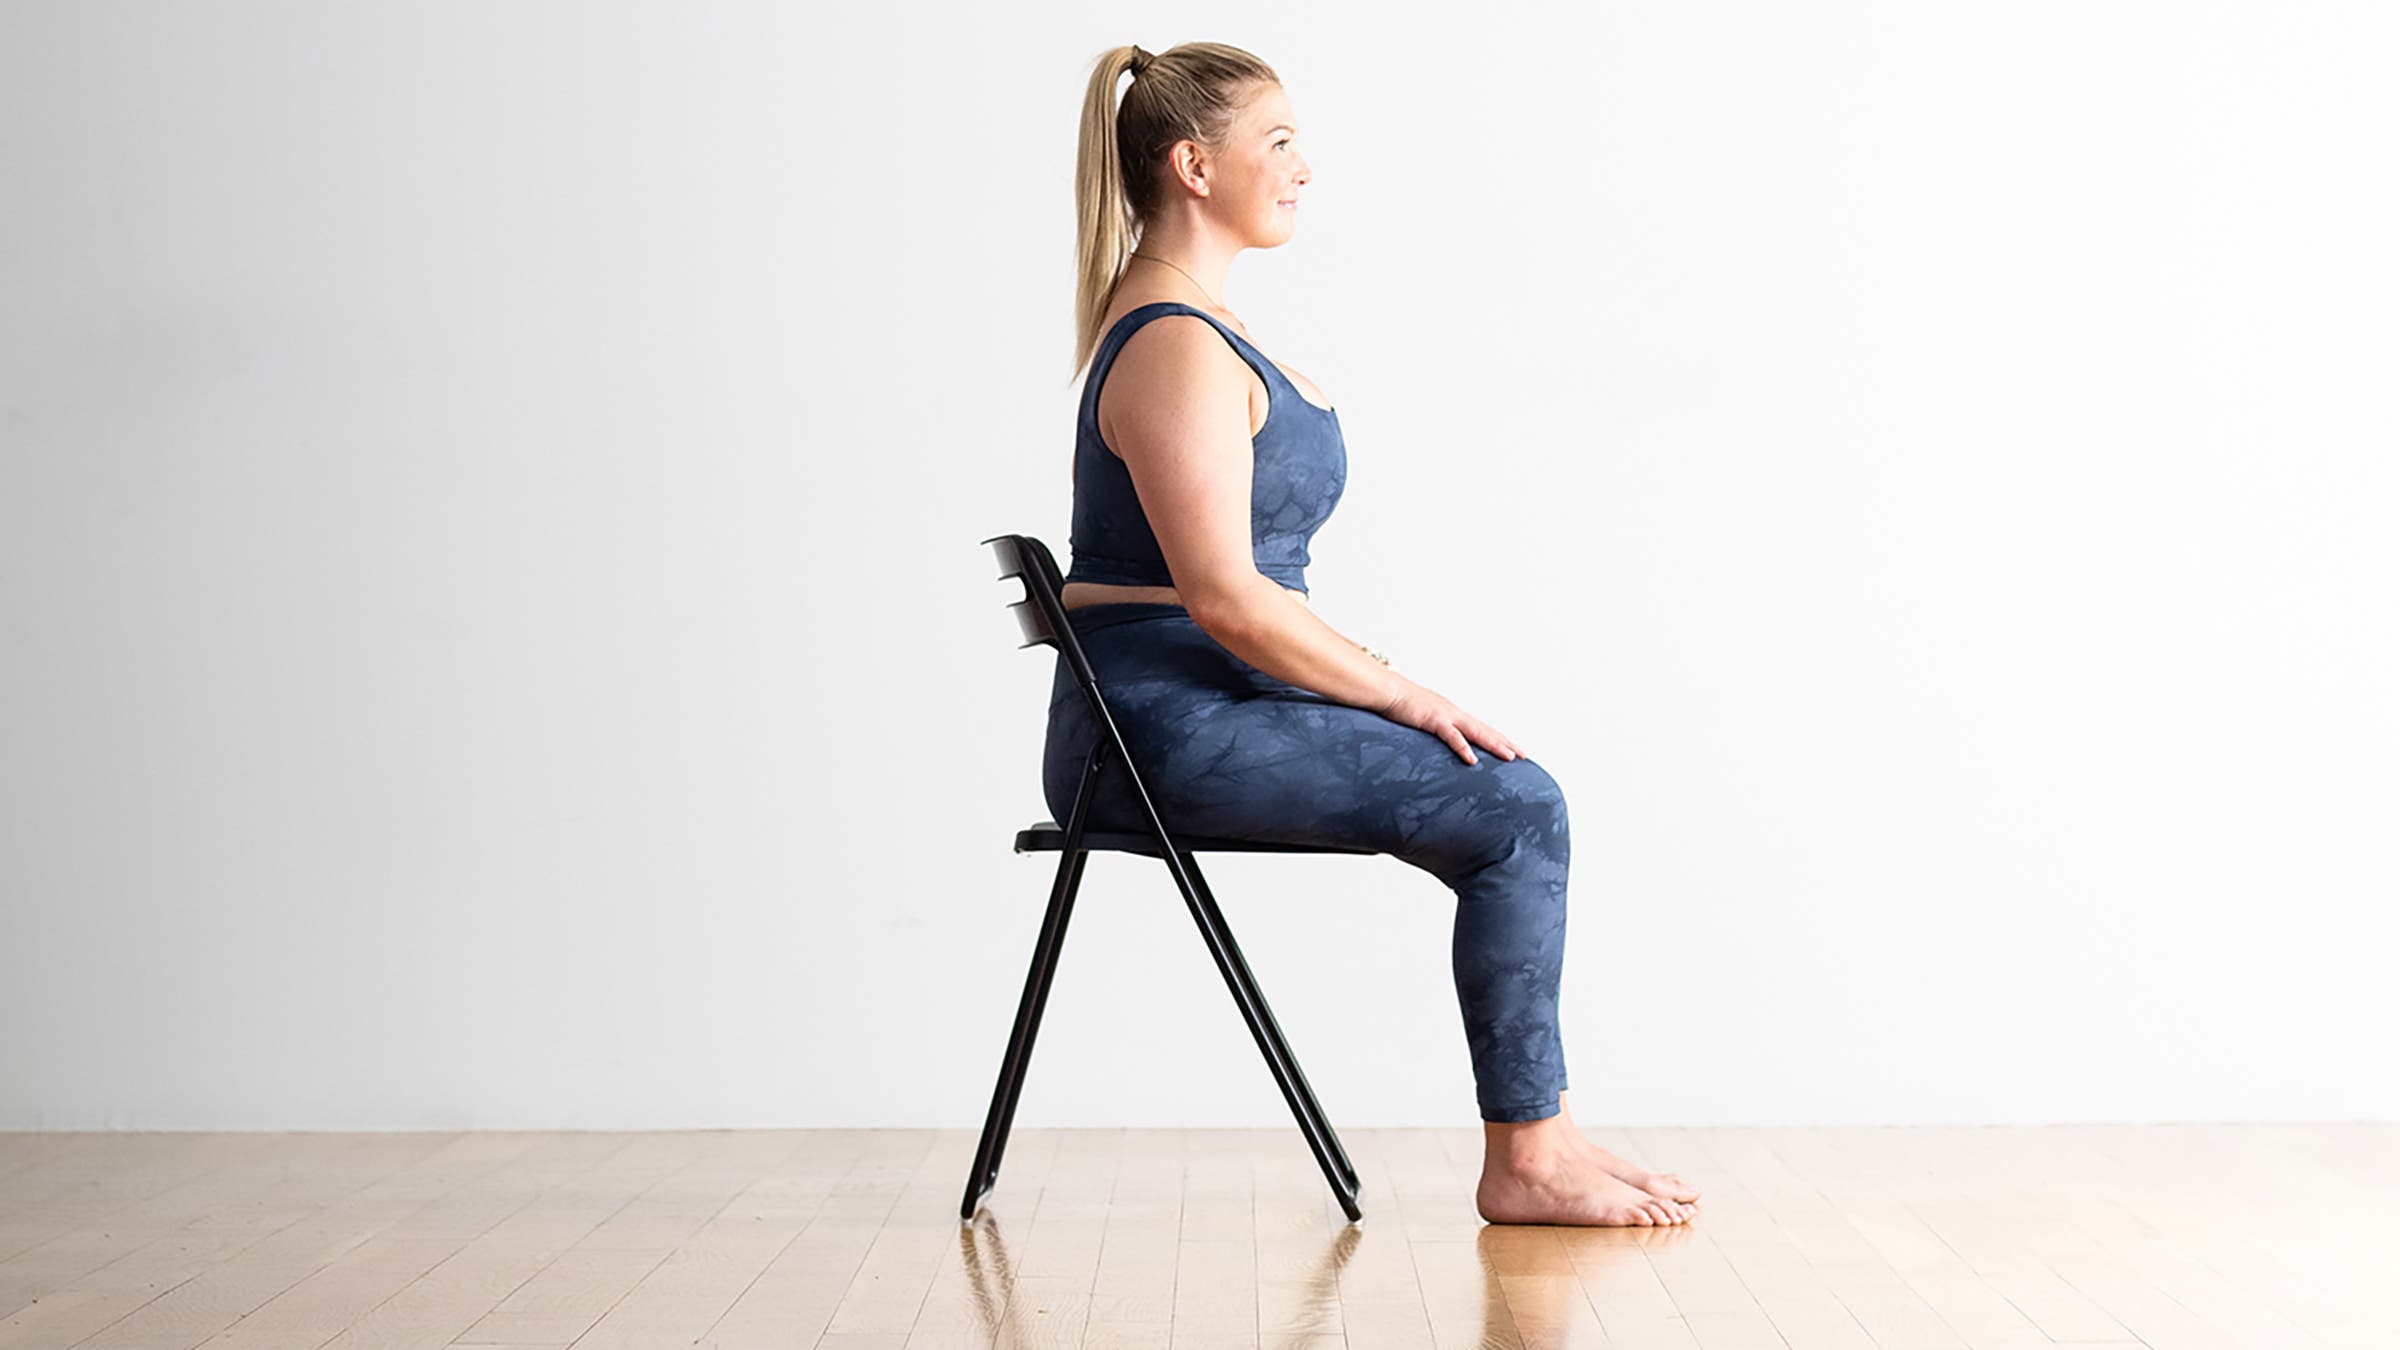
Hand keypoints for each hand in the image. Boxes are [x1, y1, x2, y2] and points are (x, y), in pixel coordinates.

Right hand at [1376, 676, 1523, 765]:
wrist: (1386, 690)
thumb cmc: (1399, 704)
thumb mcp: (1421, 717)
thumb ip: (1431, 728)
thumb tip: (1436, 738)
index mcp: (1452, 714)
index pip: (1481, 728)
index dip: (1499, 738)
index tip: (1514, 748)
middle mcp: (1454, 713)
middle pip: (1486, 730)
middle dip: (1506, 742)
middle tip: (1524, 755)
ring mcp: (1445, 716)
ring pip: (1476, 733)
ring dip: (1494, 744)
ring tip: (1510, 756)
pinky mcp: (1433, 721)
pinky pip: (1452, 736)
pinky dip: (1464, 748)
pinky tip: (1473, 759)